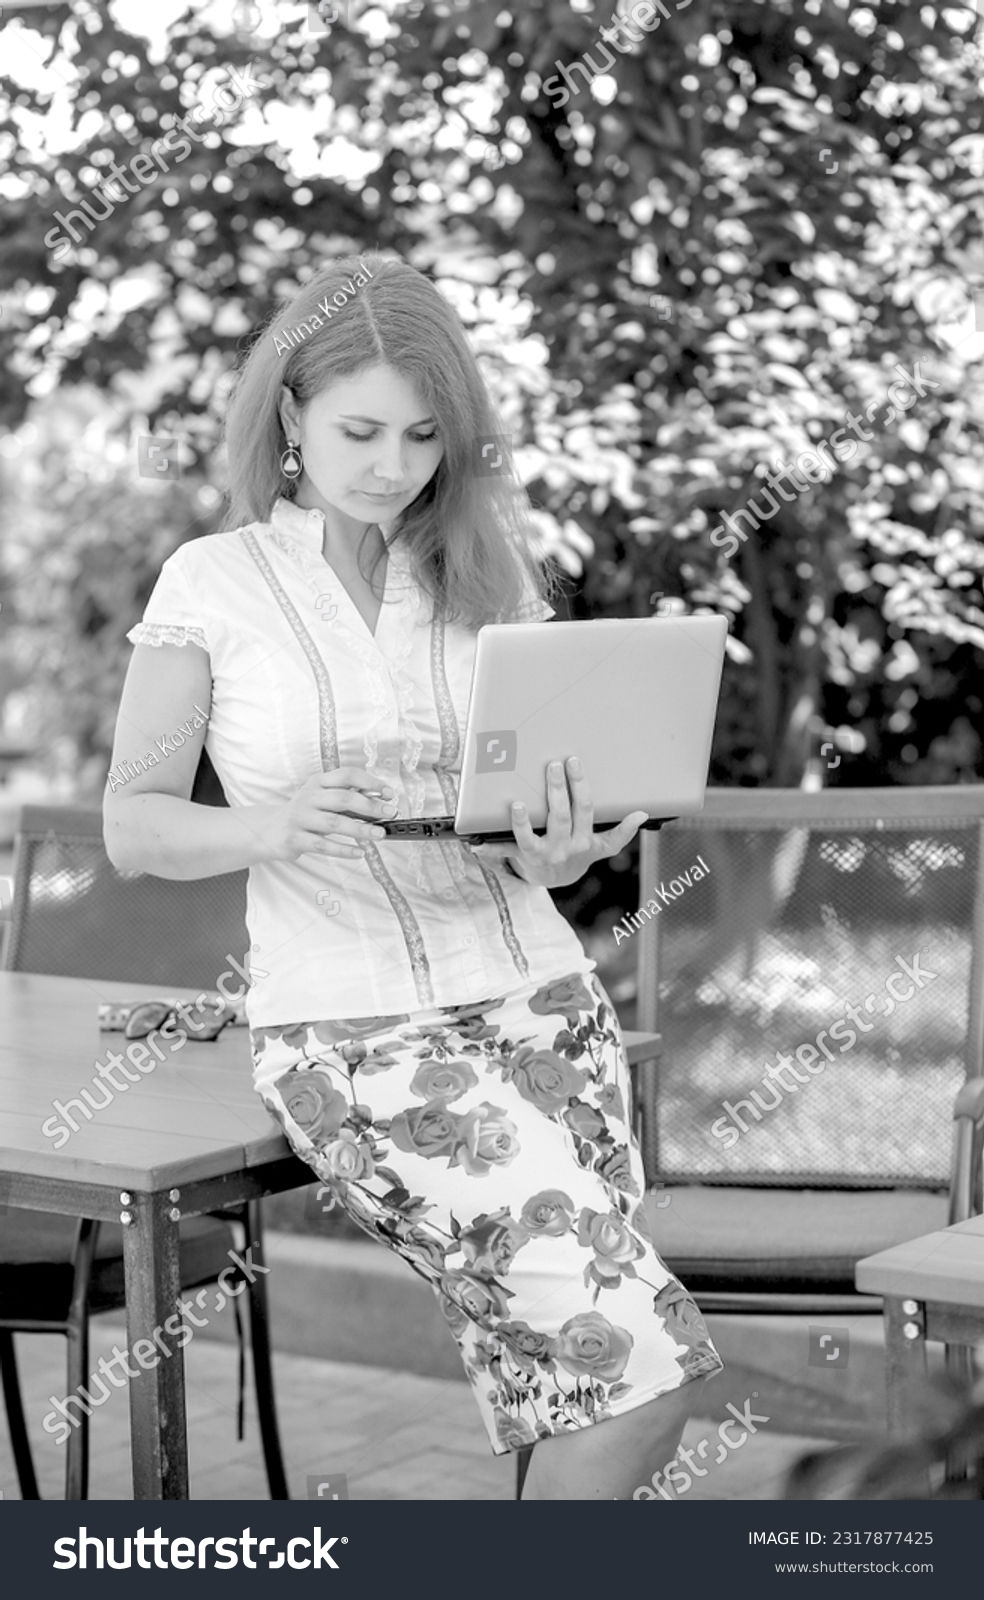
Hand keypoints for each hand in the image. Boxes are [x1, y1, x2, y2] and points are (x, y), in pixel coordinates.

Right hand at [270, 767, 398, 861]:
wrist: (269, 829)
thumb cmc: (306, 813)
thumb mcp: (323, 799)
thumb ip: (347, 798)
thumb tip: (381, 803)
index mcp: (318, 782)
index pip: (347, 775)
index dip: (370, 782)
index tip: (389, 793)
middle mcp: (309, 797)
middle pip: (343, 798)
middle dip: (370, 806)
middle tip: (390, 814)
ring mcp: (301, 818)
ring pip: (334, 823)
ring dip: (360, 829)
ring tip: (379, 835)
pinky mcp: (295, 838)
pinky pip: (322, 845)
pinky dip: (343, 850)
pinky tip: (359, 852)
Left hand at [470, 756, 647, 888]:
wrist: (557, 881)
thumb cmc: (578, 854)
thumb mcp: (602, 847)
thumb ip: (621, 832)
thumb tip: (642, 814)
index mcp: (583, 840)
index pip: (583, 809)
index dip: (579, 786)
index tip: (573, 762)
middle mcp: (563, 847)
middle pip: (561, 816)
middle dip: (556, 790)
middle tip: (551, 765)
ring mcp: (542, 855)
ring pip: (532, 837)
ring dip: (522, 821)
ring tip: (516, 804)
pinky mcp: (522, 859)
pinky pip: (505, 853)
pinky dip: (489, 850)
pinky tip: (475, 845)